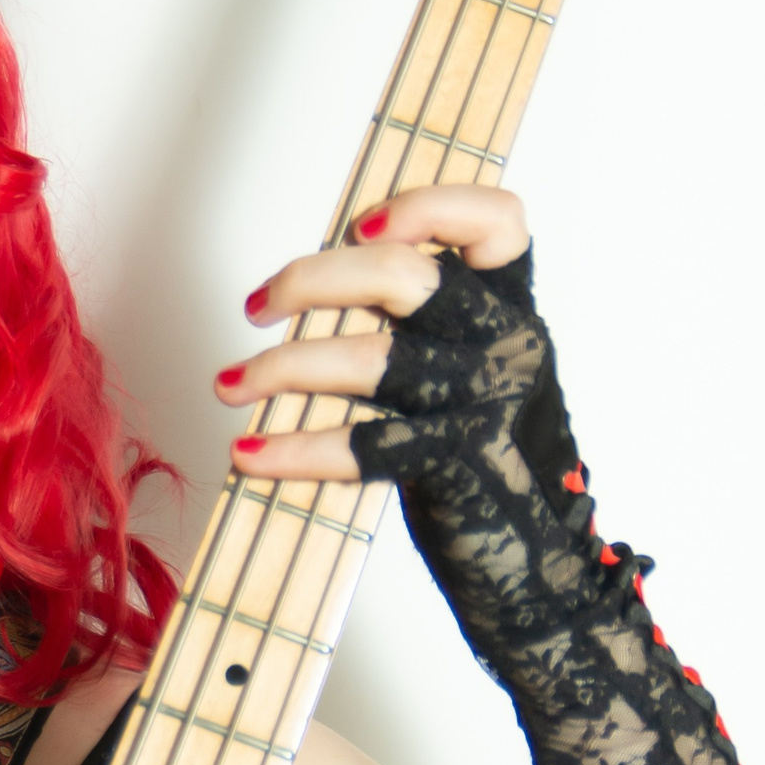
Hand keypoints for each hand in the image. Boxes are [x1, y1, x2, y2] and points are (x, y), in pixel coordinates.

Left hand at [214, 183, 529, 478]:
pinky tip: (248, 455)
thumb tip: (321, 281)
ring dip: (282, 366)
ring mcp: (482, 403)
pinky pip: (363, 446)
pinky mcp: (456, 462)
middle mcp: (505, 344)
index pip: (497, 222)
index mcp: (512, 308)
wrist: (534, 557)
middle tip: (258, 305)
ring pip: (369, 359)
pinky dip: (295, 450)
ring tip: (230, 384)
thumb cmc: (485, 455)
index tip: (360, 226)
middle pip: (403, 277)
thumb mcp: (473, 367)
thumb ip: (426, 320)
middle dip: (311, 281)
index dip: (429, 207)